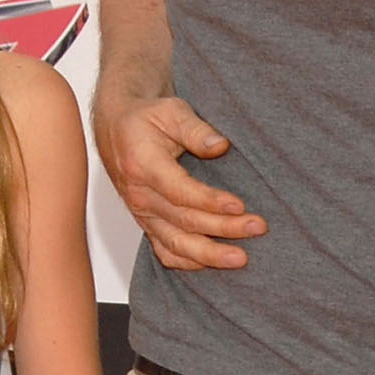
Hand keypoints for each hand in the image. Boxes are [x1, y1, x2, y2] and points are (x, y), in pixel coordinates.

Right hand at [95, 93, 263, 273]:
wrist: (117, 130)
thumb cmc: (145, 118)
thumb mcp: (171, 110)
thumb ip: (196, 129)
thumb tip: (220, 146)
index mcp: (143, 165)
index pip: (180, 191)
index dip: (210, 201)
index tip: (239, 206)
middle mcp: (140, 195)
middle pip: (184, 220)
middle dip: (223, 228)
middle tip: (256, 227)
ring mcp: (142, 214)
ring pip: (176, 243)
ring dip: (210, 254)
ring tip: (239, 258)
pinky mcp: (146, 224)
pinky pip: (165, 252)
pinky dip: (189, 262)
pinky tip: (213, 264)